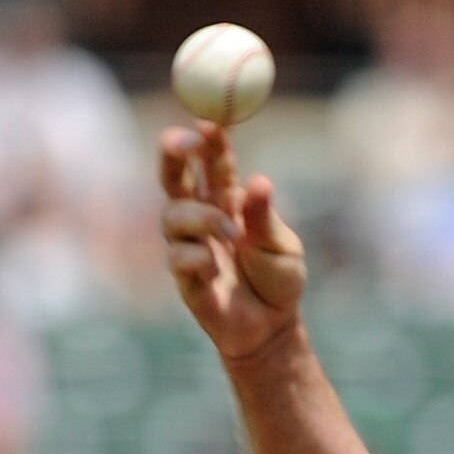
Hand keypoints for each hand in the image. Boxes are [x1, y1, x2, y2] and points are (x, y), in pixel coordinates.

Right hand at [159, 121, 305, 364]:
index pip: (210, 163)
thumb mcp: (282, 246)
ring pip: (171, 216)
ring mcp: (190, 248)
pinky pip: (177, 258)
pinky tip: (214, 266)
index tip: (210, 124)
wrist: (274, 330)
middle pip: (173, 177)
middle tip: (187, 142)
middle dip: (173, 153)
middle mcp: (201, 219)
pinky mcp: (186, 280)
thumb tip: (258, 182)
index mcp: (226, 202)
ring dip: (200, 217)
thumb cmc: (279, 282)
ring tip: (232, 234)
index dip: (208, 141)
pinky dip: (195, 256)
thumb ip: (265, 216)